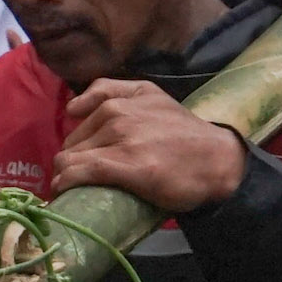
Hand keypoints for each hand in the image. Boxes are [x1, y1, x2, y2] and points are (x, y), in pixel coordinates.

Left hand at [49, 78, 248, 213]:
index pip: (79, 114)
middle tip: (78, 179)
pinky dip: (66, 183)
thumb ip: (115, 91)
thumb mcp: (153, 97)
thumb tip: (73, 109)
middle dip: (71, 159)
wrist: (218, 161)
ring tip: (68, 190)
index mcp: (126, 96)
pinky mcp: (125, 166)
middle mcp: (120, 112)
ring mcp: (122, 138)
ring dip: (65, 175)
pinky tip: (63, 190)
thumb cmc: (186, 135)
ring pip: (72, 157)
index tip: (75, 158)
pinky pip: (80, 172)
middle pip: (73, 140)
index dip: (75, 140)